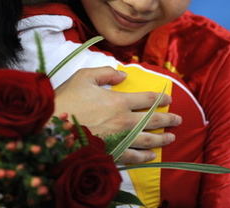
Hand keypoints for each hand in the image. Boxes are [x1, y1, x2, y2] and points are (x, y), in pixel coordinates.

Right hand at [54, 66, 180, 163]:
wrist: (52, 129)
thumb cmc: (66, 101)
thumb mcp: (84, 77)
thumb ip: (106, 72)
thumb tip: (123, 74)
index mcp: (118, 102)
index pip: (147, 100)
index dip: (160, 98)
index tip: (168, 99)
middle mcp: (124, 122)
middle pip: (153, 121)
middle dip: (168, 119)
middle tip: (178, 119)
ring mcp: (120, 140)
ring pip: (148, 141)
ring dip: (162, 139)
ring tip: (171, 138)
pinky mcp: (112, 154)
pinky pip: (134, 158)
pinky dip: (146, 157)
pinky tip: (152, 157)